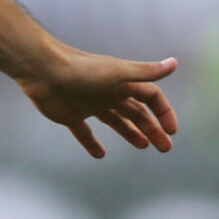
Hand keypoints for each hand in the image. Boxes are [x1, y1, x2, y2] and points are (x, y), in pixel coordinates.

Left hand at [17, 47, 182, 158]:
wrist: (44, 72)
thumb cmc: (83, 70)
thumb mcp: (119, 72)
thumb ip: (146, 72)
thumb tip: (174, 63)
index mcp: (123, 83)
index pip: (151, 97)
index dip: (163, 112)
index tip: (171, 131)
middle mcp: (109, 93)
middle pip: (136, 113)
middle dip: (152, 129)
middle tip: (164, 147)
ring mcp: (90, 105)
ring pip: (116, 121)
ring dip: (130, 133)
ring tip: (143, 147)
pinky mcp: (71, 115)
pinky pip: (85, 132)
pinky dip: (92, 143)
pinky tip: (100, 155)